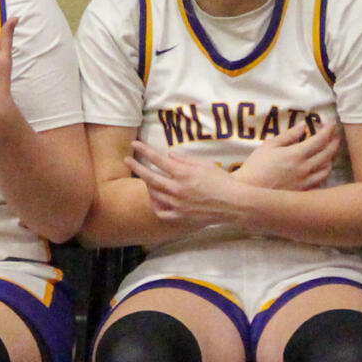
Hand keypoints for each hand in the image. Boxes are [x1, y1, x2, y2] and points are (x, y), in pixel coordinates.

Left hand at [129, 140, 246, 228]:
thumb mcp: (205, 165)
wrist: (233, 203)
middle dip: (136, 167)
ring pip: (154, 195)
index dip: (144, 151)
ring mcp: (177, 205)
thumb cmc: (222, 181)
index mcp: (183, 174)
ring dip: (147, 185)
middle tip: (127, 160)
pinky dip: (156, 205)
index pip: (158, 159)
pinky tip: (155, 200)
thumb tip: (169, 155)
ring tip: (146, 179)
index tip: (134, 145)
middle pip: (150, 177)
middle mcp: (177, 189)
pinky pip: (161, 212)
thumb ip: (185, 159)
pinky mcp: (181, 217)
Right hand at [233, 119, 341, 191]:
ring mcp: (306, 183)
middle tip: (336, 136)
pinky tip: (320, 172)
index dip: (328, 130)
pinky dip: (323, 175)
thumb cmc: (256, 166)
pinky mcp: (303, 194)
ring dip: (330, 160)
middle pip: (328, 154)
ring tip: (329, 154)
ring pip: (326, 170)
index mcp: (297, 154)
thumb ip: (288, 135)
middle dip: (334, 143)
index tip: (332, 123)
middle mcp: (305, 169)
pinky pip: (320, 184)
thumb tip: (303, 125)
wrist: (249, 193)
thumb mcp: (269, 146)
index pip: (320, 139)